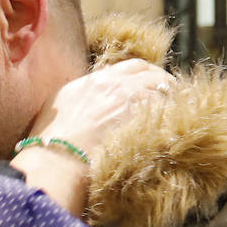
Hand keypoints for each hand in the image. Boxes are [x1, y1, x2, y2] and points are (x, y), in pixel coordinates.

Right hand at [10, 59, 171, 216]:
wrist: (57, 159)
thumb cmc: (50, 143)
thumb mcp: (56, 111)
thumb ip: (77, 100)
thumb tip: (84, 106)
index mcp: (90, 81)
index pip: (129, 67)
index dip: (143, 75)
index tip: (149, 85)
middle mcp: (112, 83)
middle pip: (149, 72)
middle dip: (161, 80)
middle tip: (169, 94)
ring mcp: (128, 97)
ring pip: (162, 86)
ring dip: (171, 96)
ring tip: (177, 110)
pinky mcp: (141, 116)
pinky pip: (167, 106)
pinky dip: (173, 112)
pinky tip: (175, 123)